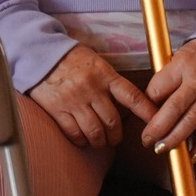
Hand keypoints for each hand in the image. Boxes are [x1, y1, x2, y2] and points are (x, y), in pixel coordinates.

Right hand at [29, 45, 157, 148]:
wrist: (40, 54)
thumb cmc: (72, 59)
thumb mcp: (97, 64)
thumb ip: (111, 82)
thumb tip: (128, 103)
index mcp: (105, 75)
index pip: (132, 96)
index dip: (146, 112)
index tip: (156, 123)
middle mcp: (91, 89)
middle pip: (113, 121)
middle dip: (116, 135)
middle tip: (115, 138)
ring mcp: (74, 101)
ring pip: (95, 131)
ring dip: (100, 141)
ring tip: (100, 142)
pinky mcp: (57, 110)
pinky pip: (74, 133)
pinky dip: (82, 141)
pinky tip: (83, 140)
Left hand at [141, 39, 195, 162]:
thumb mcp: (180, 56)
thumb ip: (168, 78)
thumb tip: (152, 105)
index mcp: (182, 65)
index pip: (158, 89)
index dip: (148, 104)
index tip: (144, 114)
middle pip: (173, 108)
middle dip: (157, 128)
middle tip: (147, 141)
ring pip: (192, 121)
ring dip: (175, 139)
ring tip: (161, 149)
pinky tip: (192, 157)